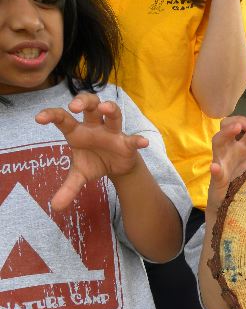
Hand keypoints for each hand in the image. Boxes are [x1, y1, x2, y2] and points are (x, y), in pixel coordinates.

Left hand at [35, 93, 147, 210]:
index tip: (39, 119)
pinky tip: (143, 143)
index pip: (63, 118)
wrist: (117, 167)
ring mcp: (112, 132)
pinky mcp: (127, 143)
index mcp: (78, 131)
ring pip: (112, 113)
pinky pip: (132, 139)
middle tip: (74, 107)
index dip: (51, 115)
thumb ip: (68, 188)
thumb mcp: (80, 175)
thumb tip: (54, 207)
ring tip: (105, 109)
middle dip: (83, 101)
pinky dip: (138, 140)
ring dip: (109, 108)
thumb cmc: (94, 162)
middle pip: (90, 104)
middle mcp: (95, 127)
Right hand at [208, 116, 245, 209]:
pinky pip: (215, 173)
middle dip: (243, 122)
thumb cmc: (245, 184)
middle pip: (231, 126)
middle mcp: (231, 150)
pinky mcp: (217, 180)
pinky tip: (216, 167)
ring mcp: (221, 163)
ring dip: (226, 133)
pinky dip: (215, 169)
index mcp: (243, 147)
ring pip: (218, 141)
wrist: (231, 207)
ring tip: (236, 128)